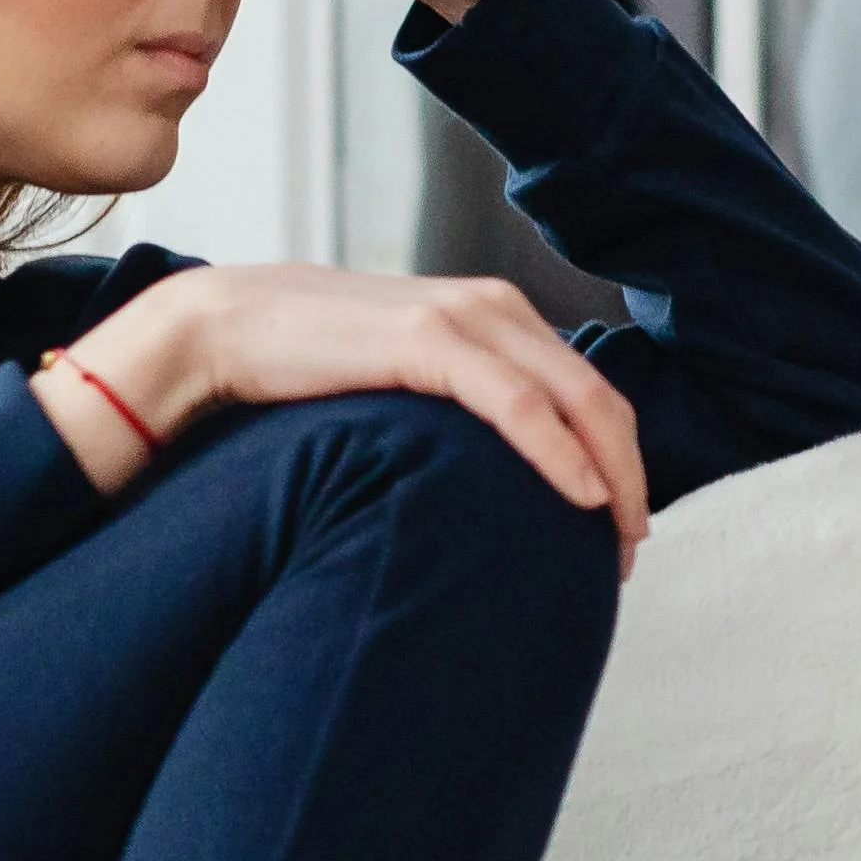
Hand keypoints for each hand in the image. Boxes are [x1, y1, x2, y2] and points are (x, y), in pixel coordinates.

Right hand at [35, 263, 648, 565]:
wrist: (228, 325)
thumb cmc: (312, 366)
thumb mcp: (408, 381)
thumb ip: (461, 404)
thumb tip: (494, 479)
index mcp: (499, 316)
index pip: (589, 391)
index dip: (621, 460)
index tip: (623, 529)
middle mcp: (497, 309)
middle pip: (601, 398)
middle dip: (629, 477)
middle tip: (632, 551)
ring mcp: (467, 319)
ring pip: (577, 400)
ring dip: (610, 475)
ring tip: (618, 540)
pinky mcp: (429, 340)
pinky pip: (520, 405)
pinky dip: (561, 454)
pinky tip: (583, 497)